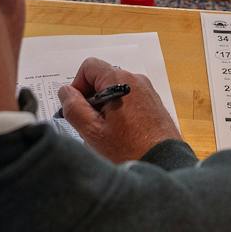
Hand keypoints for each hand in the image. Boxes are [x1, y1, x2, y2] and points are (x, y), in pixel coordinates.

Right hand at [57, 56, 181, 163]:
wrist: (165, 164)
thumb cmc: (130, 149)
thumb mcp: (92, 131)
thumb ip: (74, 107)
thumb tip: (65, 92)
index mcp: (119, 80)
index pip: (88, 67)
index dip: (77, 85)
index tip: (77, 108)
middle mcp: (136, 79)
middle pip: (102, 78)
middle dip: (91, 98)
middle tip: (91, 124)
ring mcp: (147, 91)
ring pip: (115, 90)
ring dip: (105, 106)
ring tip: (107, 132)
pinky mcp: (154, 103)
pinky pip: (129, 99)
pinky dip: (120, 110)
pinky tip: (121, 133)